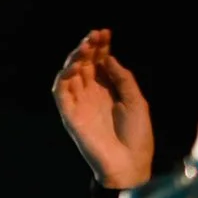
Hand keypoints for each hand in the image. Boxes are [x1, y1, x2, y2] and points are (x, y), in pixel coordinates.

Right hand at [53, 29, 153, 189]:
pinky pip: (61, 93)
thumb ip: (122, 78)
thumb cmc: (137, 135)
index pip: (99, 63)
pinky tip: (75, 67)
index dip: (101, 47)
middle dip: (88, 48)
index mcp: (108, 91)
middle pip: (84, 65)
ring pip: (70, 75)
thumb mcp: (136, 100)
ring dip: (75, 59)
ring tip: (85, 47)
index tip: (106, 33)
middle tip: (94, 35)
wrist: (130, 164)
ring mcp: (80, 104)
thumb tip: (108, 57)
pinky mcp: (70, 116)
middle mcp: (92, 95)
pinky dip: (64, 78)